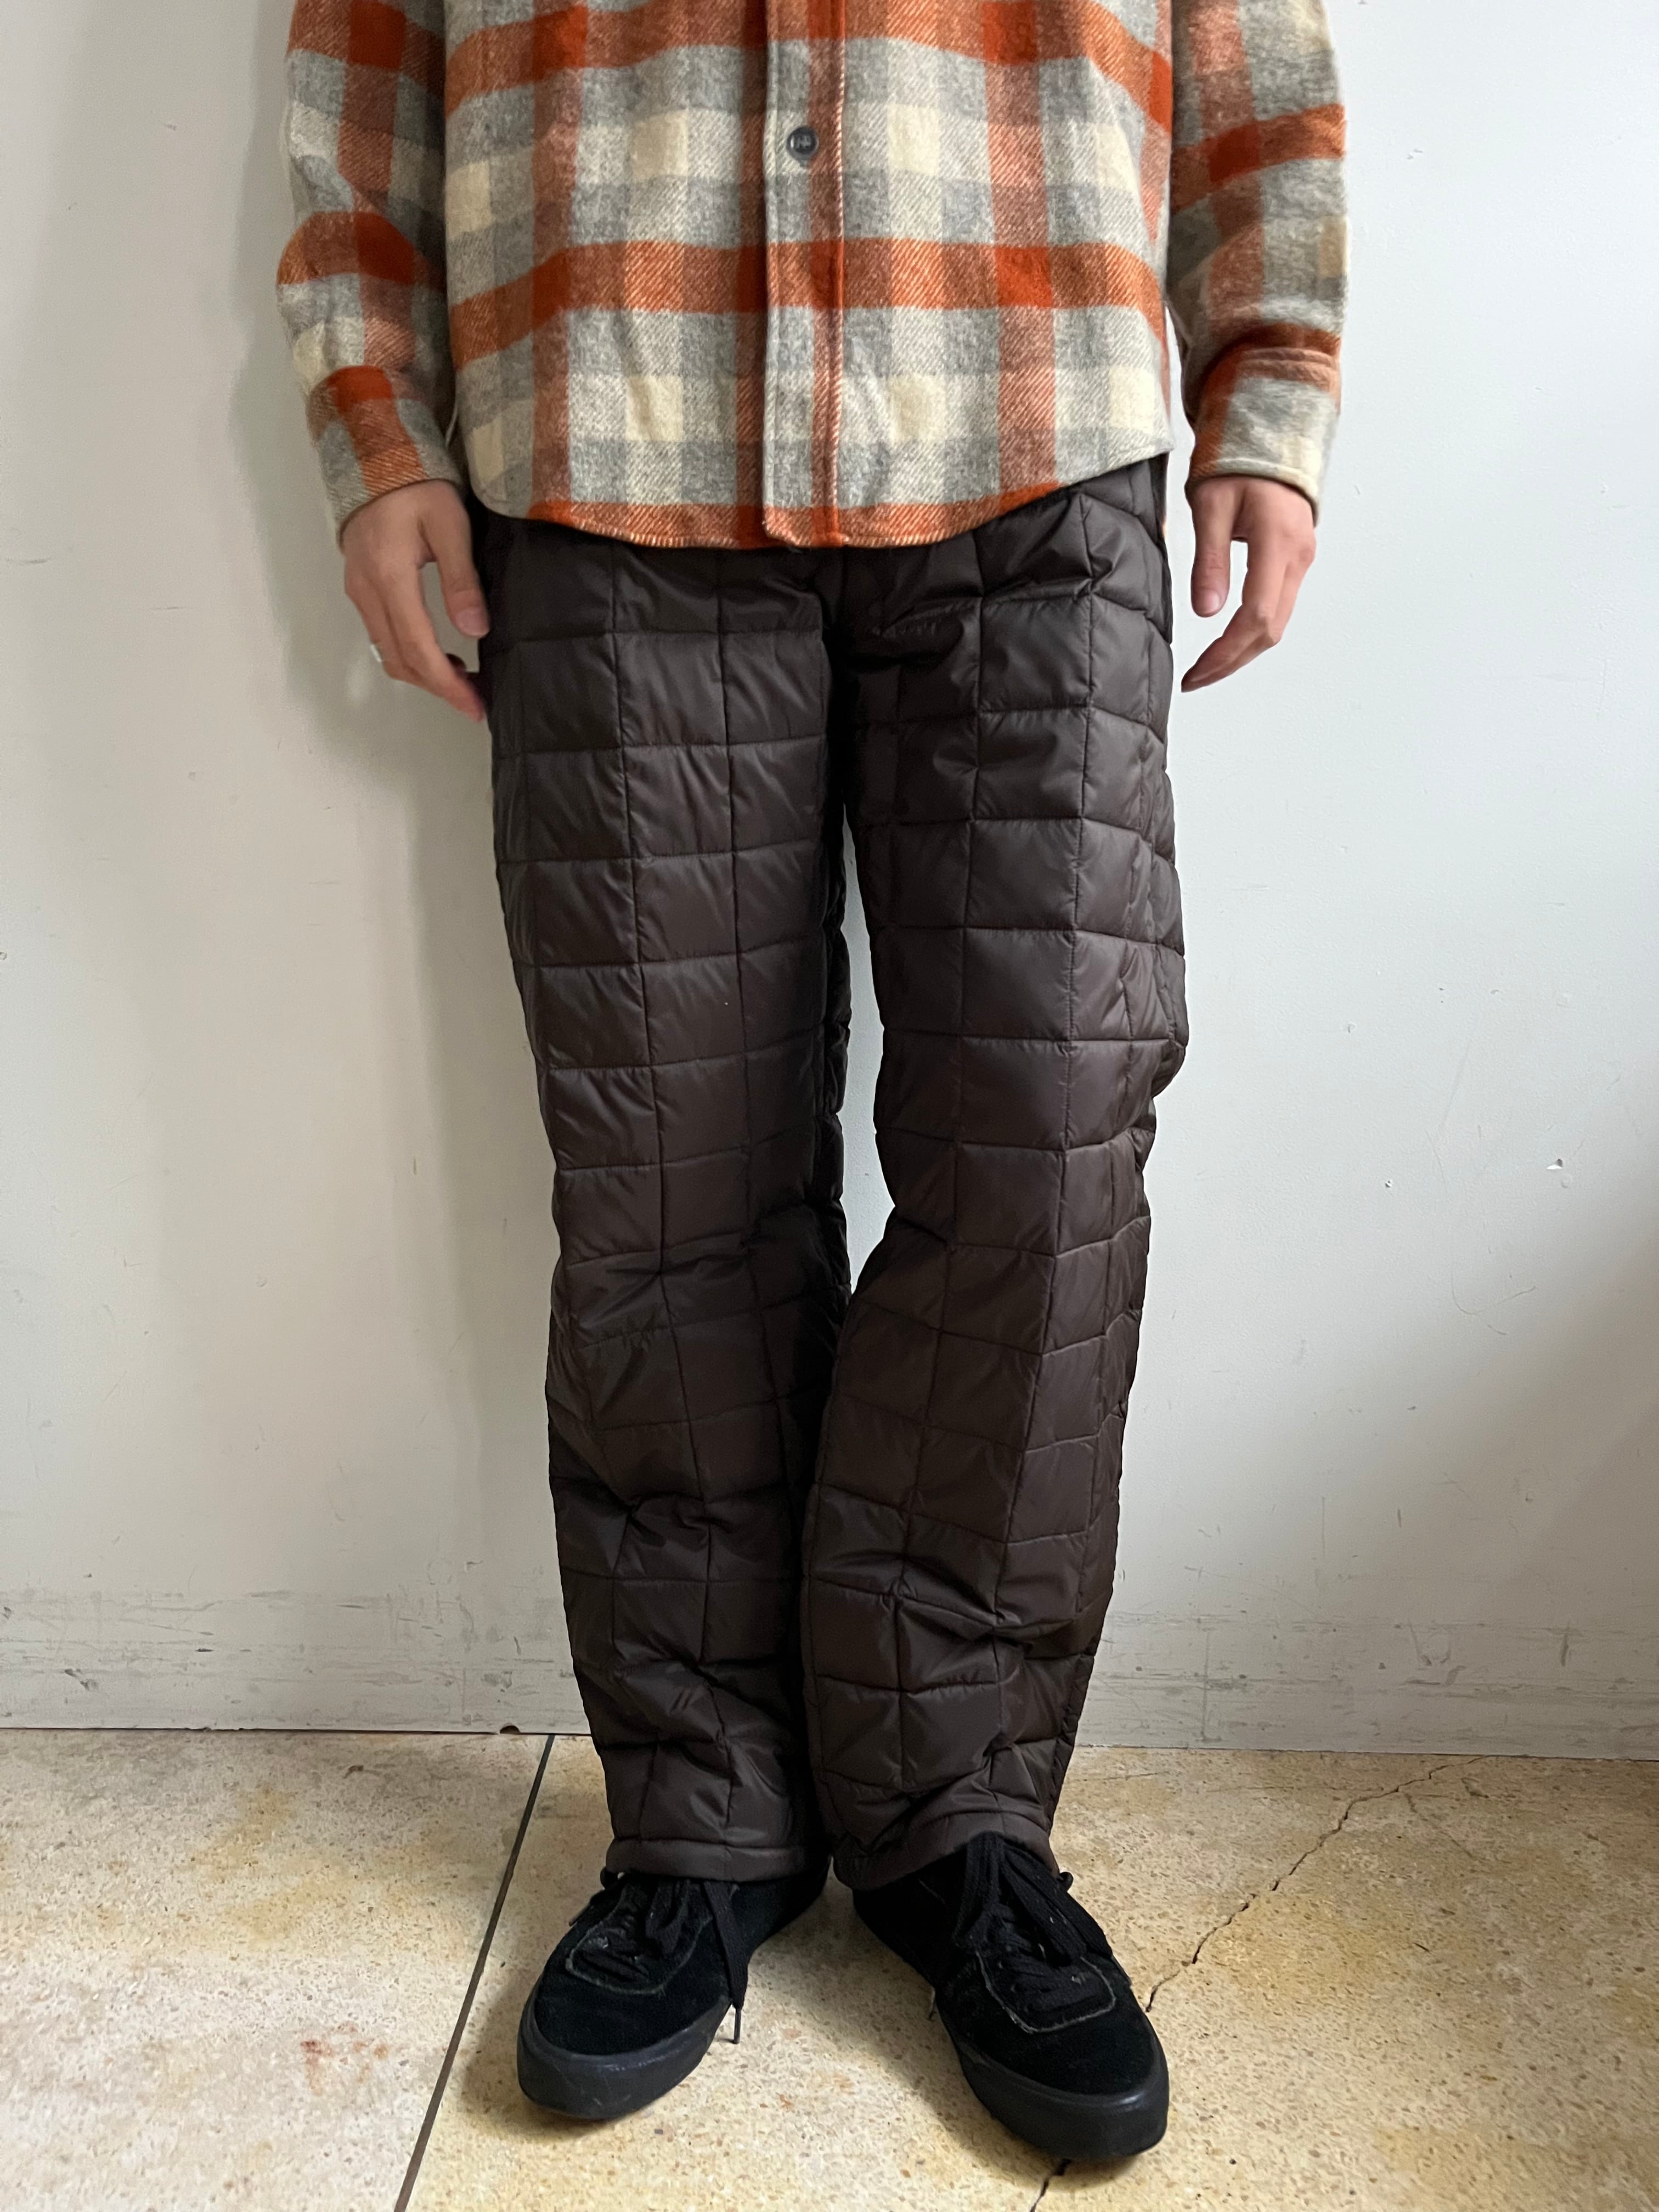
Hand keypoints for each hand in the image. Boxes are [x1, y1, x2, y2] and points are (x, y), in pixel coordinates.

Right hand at [340, 481, 489, 721]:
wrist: (376, 455)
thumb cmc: (416, 484)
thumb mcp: (450, 525)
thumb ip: (462, 580)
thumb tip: (476, 630)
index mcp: (389, 578)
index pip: (418, 648)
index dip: (447, 685)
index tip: (474, 705)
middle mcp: (367, 591)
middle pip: (399, 659)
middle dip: (438, 687)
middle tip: (474, 700)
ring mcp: (359, 590)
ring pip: (388, 652)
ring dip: (423, 673)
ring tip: (462, 679)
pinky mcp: (361, 586)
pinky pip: (382, 635)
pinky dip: (410, 654)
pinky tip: (439, 653)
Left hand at [1182, 476, 1315, 691]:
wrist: (1269, 430)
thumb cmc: (1238, 459)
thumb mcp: (1211, 505)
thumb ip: (1209, 560)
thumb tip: (1205, 612)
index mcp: (1279, 543)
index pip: (1255, 616)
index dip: (1225, 652)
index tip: (1196, 672)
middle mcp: (1298, 556)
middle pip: (1270, 630)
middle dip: (1232, 661)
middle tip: (1196, 680)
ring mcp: (1301, 559)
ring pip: (1276, 622)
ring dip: (1243, 650)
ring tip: (1207, 667)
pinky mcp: (1295, 558)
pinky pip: (1277, 606)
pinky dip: (1252, 631)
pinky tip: (1227, 640)